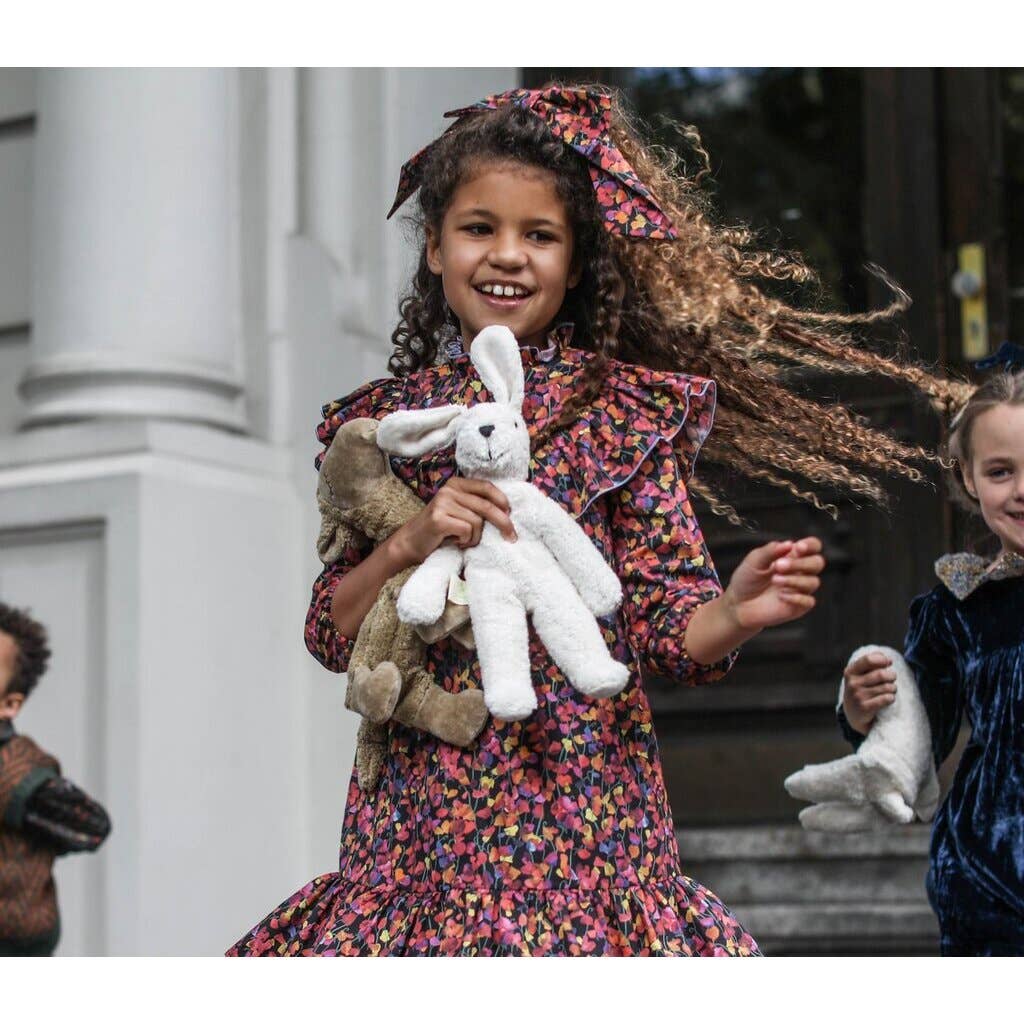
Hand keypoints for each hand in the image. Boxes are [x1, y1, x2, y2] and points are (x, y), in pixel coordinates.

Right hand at [390, 477, 516, 564]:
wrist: (411, 542)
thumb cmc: (440, 529)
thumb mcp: (458, 510)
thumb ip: (475, 505)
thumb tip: (507, 511)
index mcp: (456, 483)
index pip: (486, 487)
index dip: (502, 501)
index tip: (510, 514)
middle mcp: (449, 490)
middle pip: (486, 506)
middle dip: (503, 522)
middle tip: (511, 537)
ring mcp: (443, 503)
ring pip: (477, 522)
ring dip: (475, 537)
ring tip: (463, 540)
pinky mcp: (439, 518)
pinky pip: (467, 530)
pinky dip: (466, 541)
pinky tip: (455, 541)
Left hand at [722, 537, 824, 633]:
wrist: (737, 604)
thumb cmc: (747, 579)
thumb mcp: (754, 561)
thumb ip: (770, 551)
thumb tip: (789, 543)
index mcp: (792, 556)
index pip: (813, 546)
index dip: (811, 545)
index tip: (798, 547)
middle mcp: (800, 571)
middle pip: (817, 563)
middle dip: (801, 563)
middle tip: (779, 566)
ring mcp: (801, 589)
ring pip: (813, 582)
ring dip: (794, 580)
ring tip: (774, 580)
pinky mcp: (799, 606)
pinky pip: (809, 601)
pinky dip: (796, 597)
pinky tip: (780, 596)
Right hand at [842, 650, 895, 733]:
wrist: (854, 715)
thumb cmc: (861, 690)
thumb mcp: (859, 675)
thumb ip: (870, 664)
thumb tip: (887, 659)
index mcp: (850, 672)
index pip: (868, 660)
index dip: (882, 660)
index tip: (889, 662)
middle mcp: (852, 683)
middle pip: (881, 674)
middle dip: (892, 676)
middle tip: (892, 679)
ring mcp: (858, 696)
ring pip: (887, 687)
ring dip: (893, 688)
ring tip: (890, 690)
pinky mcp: (865, 708)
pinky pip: (887, 699)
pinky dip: (891, 698)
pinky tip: (888, 699)